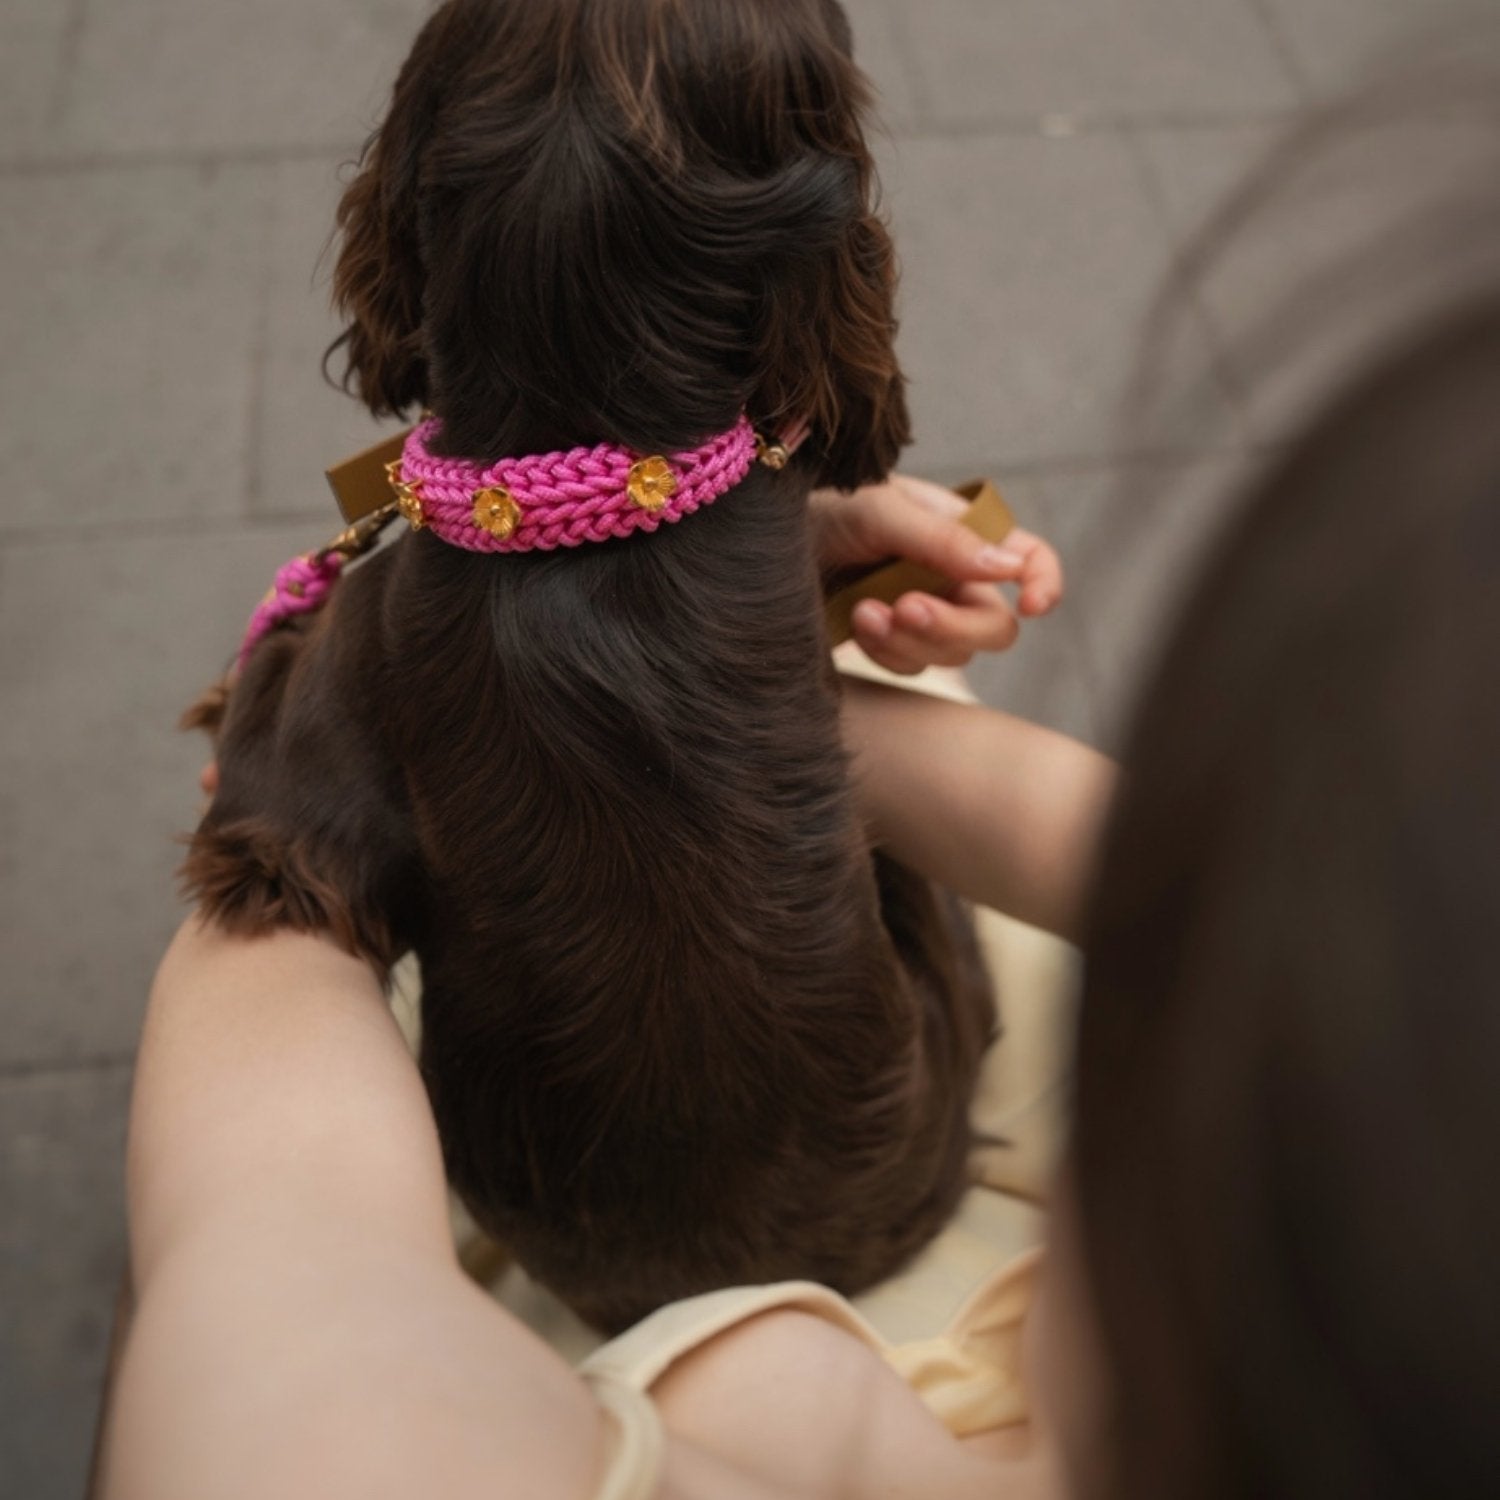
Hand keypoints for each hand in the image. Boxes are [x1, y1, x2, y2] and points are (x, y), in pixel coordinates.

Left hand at [810, 474, 1063, 675]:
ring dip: (909, 638)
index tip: (1030, 605)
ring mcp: (919, 615)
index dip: (1042, 582)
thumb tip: (1009, 568)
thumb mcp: (880, 510)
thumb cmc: (821, 508)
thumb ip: (942, 540)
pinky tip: (857, 620)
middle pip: (993, 626)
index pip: (1027, 557)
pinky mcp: (887, 645)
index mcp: (959, 533)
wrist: (759, 548)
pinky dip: (886, 649)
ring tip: (866, 608)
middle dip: (954, 625)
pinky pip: (909, 667)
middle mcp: (948, 578)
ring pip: (951, 655)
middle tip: (908, 608)